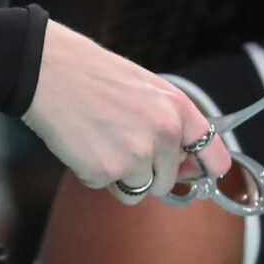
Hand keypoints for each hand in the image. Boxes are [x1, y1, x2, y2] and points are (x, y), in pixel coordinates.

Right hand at [24, 21, 231, 203]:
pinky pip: (106, 187)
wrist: (49, 71)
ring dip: (120, 177)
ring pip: (137, 191)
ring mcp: (135, 156)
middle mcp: (164, 135)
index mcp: (178, 110)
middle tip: (121, 145)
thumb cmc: (95, 75)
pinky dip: (93, 173)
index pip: (214, 159)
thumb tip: (185, 163)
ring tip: (101, 142)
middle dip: (147, 173)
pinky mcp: (105, 172)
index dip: (203, 171)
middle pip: (167, 182)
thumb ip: (172, 123)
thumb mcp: (147, 87)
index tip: (194, 175)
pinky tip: (83, 144)